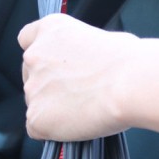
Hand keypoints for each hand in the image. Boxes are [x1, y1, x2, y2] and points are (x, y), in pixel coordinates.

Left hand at [18, 14, 136, 141]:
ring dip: (54, 107)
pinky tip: (77, 122)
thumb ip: (82, 49)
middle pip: (31, 74)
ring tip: (86, 108)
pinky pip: (38, 127)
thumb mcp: (103, 38)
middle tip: (77, 92)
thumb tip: (88, 63)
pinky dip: (54, 129)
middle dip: (49, 84)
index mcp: (50, 29)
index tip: (51, 63)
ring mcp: (32, 88)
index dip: (40, 52)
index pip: (27, 37)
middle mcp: (34, 55)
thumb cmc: (128, 59)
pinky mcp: (36, 117)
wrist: (131, 83)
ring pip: (36, 102)